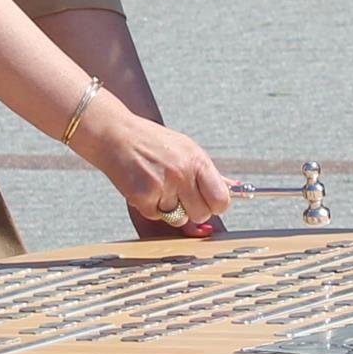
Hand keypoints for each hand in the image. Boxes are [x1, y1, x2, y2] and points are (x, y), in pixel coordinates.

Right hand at [72, 97, 233, 238]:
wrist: (115, 135)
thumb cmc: (152, 142)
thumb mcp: (186, 149)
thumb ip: (210, 173)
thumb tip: (237, 189)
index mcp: (197, 160)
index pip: (222, 199)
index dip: (215, 205)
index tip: (208, 201)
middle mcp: (182, 173)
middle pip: (201, 213)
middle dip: (191, 210)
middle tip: (179, 194)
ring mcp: (162, 185)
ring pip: (178, 218)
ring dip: (169, 207)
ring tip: (158, 185)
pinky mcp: (142, 196)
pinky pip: (156, 216)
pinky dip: (149, 206)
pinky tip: (144, 186)